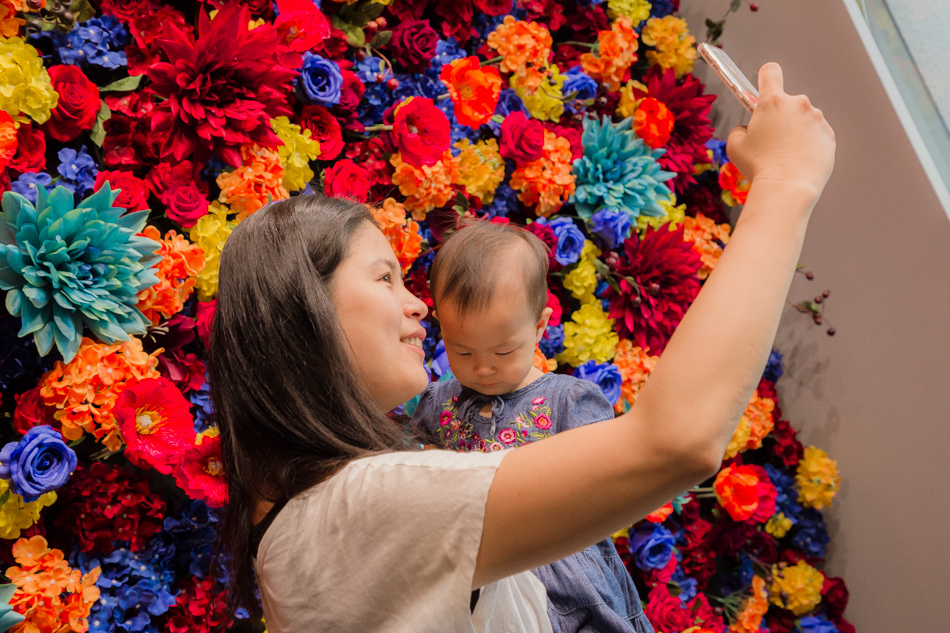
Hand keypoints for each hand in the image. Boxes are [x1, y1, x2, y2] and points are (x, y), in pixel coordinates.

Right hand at [727, 63, 835, 199]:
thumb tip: (749, 128)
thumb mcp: (735, 145)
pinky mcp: (829, 136)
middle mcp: (798, 104)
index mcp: (772, 102)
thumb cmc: (758, 166)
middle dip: (779, 117)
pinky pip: (816, 135)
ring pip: (803, 120)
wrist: (787, 187)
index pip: (770, 72)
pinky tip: (799, 161)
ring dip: (796, 131)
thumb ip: (740, 129)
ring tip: (786, 156)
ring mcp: (816, 119)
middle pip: (787, 103)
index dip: (766, 77)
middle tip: (771, 141)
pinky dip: (809, 144)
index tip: (764, 85)